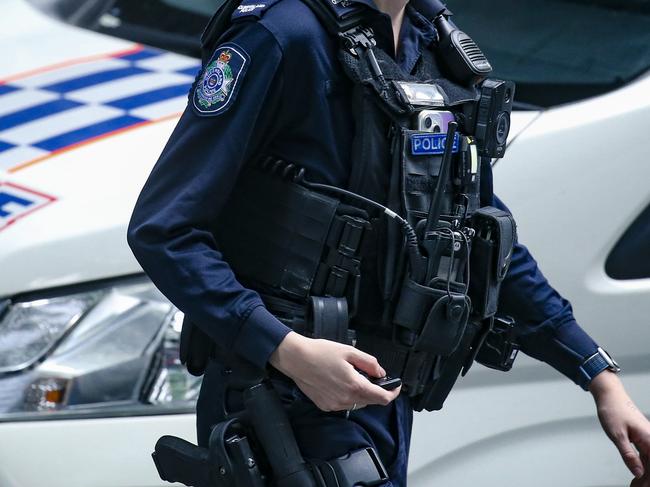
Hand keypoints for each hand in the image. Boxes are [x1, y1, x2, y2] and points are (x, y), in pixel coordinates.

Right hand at [269, 332, 400, 411]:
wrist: (296, 359)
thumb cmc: (320, 352)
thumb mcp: (349, 351)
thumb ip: (369, 363)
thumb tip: (380, 373)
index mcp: (354, 385)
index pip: (382, 398)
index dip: (393, 393)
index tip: (396, 386)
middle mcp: (346, 399)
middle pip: (371, 401)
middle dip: (376, 390)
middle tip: (371, 375)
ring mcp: (335, 405)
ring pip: (357, 403)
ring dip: (361, 393)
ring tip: (352, 376)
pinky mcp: (325, 406)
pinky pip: (344, 404)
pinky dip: (347, 396)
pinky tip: (339, 383)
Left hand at [589, 371, 649, 484]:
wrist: (609, 395)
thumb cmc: (613, 410)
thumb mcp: (617, 435)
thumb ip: (629, 455)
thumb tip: (639, 473)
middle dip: (647, 480)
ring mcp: (648, 439)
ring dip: (644, 476)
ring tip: (636, 486)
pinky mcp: (643, 439)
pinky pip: (645, 457)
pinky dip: (641, 467)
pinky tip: (636, 477)